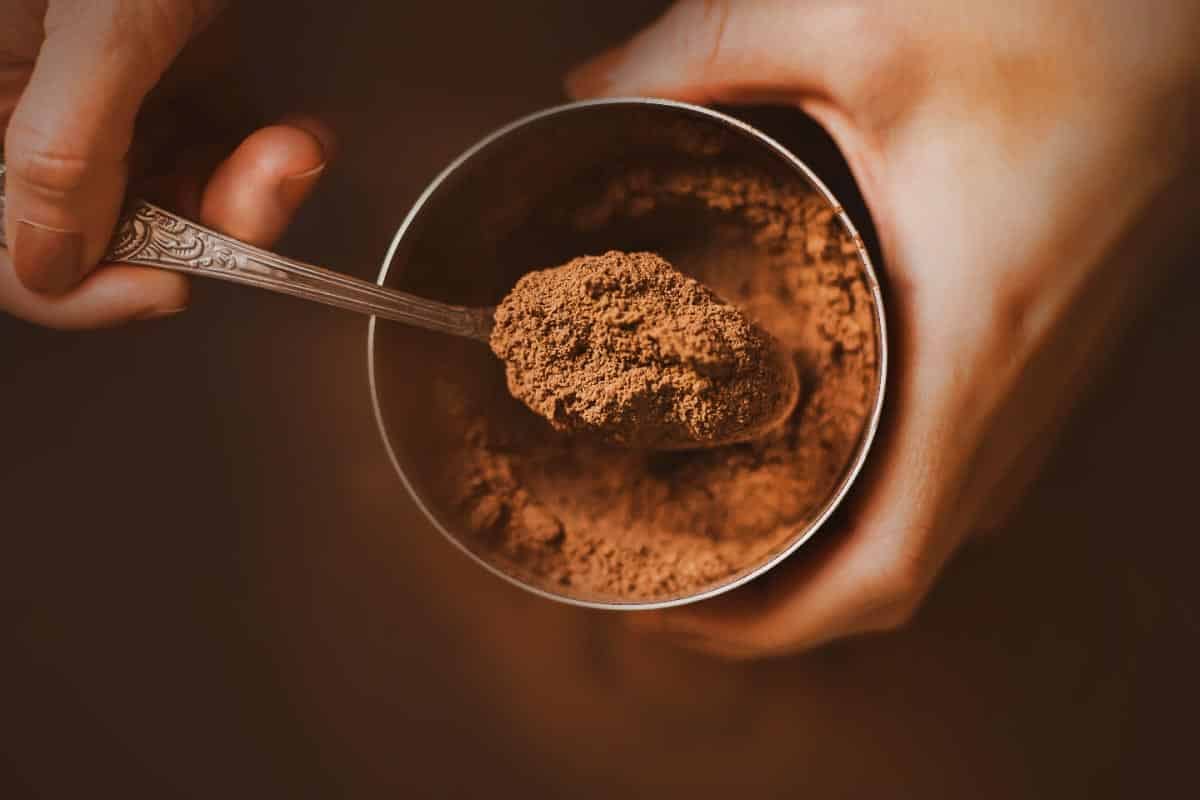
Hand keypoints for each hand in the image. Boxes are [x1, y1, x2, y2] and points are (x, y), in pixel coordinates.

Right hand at [0, 0, 329, 327]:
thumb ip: (65, 145)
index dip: (75, 287)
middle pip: (104, 229)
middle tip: (259, 195)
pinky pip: (219, 151)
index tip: (162, 287)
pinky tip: (296, 136)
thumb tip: (49, 263)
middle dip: (200, 226)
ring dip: (251, 193)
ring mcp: (112, 95)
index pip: (5, 239)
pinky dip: (268, 157)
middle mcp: (42, 103)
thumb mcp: (101, 27)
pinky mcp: (179, 77)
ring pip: (176, 199)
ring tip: (291, 150)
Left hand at [568, 0, 1199, 657]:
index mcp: (969, 350)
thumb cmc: (1071, 18)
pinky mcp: (1050, 350)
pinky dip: (879, 497)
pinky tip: (816, 454)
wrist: (1199, 14)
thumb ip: (707, 51)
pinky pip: (962, 469)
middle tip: (666, 564)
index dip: (772, 625)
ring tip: (719, 526)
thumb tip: (591, 86)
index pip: (880, 571)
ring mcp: (1045, 383)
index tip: (674, 614)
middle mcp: (1016, 394)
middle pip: (894, 571)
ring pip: (931, 526)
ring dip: (826, 554)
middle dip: (776, 601)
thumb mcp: (862, 23)